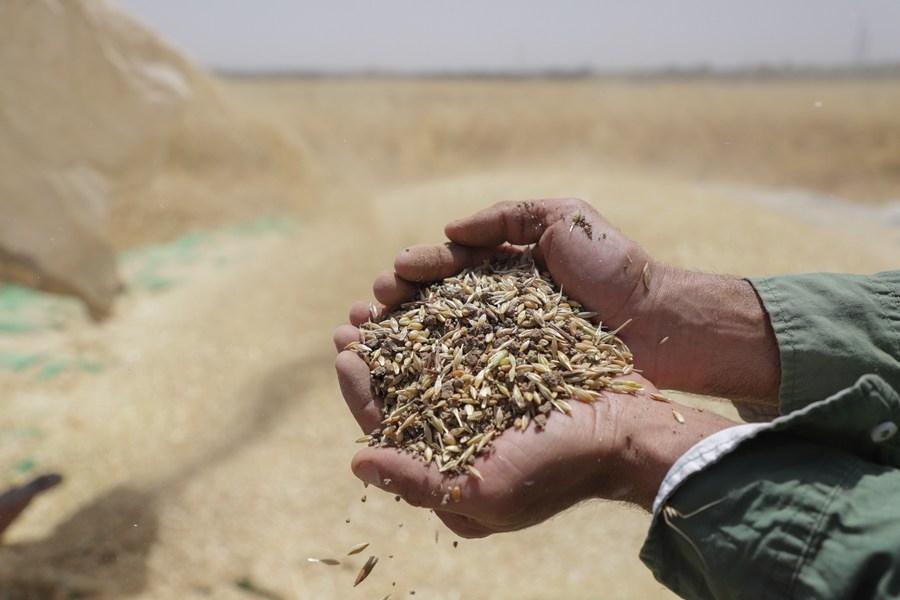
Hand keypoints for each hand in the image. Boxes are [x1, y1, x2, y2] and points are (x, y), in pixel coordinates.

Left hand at [334, 324, 733, 537]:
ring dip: (405, 319)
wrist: (628, 432)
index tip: (343, 355)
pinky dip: (445, 304)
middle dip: (375, 349)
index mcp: (447, 456)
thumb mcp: (482, 493)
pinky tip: (429, 282)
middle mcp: (462, 418)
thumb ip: (416, 481)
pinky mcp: (512, 351)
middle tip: (351, 320)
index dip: (359, 388)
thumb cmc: (557, 470)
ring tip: (384, 290)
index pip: (388, 422)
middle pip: (403, 381)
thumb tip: (356, 461)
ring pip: (432, 347)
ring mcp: (487, 382)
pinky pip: (470, 325)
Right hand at [369, 199, 779, 401]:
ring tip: (368, 340)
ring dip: (402, 341)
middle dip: (399, 304)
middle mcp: (500, 308)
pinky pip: (470, 374)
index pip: (451, 265)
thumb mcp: (564, 218)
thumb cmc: (615, 266)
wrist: (661, 323)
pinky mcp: (518, 380)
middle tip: (369, 309)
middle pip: (437, 303)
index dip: (419, 269)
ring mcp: (507, 345)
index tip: (391, 277)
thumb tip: (449, 230)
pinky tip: (402, 375)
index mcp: (506, 269)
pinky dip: (432, 373)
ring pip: (444, 340)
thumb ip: (507, 215)